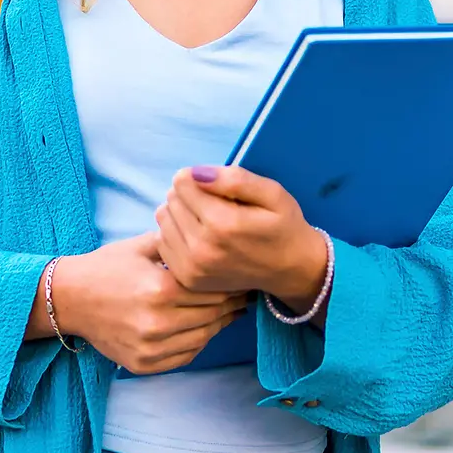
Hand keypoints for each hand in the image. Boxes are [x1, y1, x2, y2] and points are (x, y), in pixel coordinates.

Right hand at [52, 233, 247, 374]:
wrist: (69, 299)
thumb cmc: (108, 267)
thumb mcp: (143, 246)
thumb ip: (180, 242)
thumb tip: (216, 237)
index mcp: (160, 288)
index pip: (211, 288)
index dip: (231, 282)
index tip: (243, 274)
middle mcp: (157, 322)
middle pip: (213, 314)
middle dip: (232, 302)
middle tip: (245, 292)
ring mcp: (150, 347)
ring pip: (204, 336)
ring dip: (221, 323)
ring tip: (232, 309)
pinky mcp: (144, 364)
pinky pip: (187, 355)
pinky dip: (200, 340)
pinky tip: (206, 326)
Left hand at [155, 165, 326, 311]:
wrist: (290, 270)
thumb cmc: (282, 226)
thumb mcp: (272, 194)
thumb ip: (235, 179)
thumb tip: (196, 173)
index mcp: (223, 224)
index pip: (182, 182)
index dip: (197, 177)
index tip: (215, 185)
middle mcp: (202, 248)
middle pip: (171, 200)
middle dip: (189, 194)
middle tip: (214, 203)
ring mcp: (192, 267)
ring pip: (163, 219)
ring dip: (180, 213)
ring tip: (205, 218)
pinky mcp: (187, 279)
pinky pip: (162, 242)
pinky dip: (176, 234)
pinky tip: (198, 235)